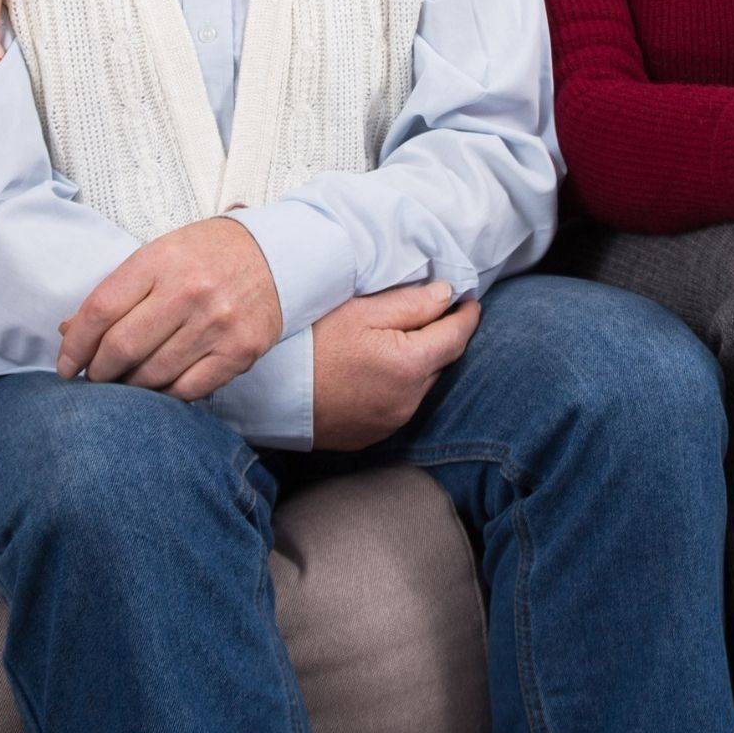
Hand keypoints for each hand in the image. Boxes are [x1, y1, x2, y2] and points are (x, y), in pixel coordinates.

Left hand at [57, 217, 282, 399]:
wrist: (279, 255)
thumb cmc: (209, 256)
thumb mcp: (160, 255)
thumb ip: (117, 292)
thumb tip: (69, 332)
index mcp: (161, 259)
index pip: (101, 310)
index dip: (75, 344)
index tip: (66, 364)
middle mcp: (189, 290)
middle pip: (121, 348)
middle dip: (98, 372)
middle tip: (95, 378)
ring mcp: (217, 322)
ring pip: (152, 375)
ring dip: (129, 386)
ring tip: (126, 382)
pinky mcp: (240, 351)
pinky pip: (187, 390)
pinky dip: (165, 395)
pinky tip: (159, 387)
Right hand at [311, 283, 481, 450]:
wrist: (264, 394)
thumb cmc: (307, 344)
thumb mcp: (359, 311)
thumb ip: (410, 304)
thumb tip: (446, 295)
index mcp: (409, 366)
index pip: (456, 337)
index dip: (467, 316)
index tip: (469, 301)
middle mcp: (407, 402)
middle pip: (440, 362)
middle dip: (442, 337)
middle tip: (435, 312)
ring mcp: (389, 424)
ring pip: (421, 386)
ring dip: (419, 363)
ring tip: (399, 338)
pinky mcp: (370, 437)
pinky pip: (399, 406)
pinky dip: (398, 385)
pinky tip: (377, 368)